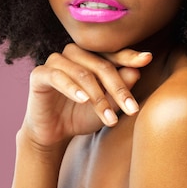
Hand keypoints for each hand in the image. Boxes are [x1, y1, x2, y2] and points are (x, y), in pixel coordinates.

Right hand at [21, 44, 152, 147]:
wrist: (53, 134)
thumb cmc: (82, 115)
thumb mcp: (107, 106)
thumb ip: (120, 89)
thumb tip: (136, 70)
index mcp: (92, 56)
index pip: (113, 53)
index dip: (130, 56)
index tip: (147, 59)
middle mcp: (74, 53)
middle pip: (102, 65)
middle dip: (119, 89)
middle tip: (132, 109)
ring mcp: (56, 61)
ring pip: (83, 73)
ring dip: (98, 96)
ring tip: (110, 118)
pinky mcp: (40, 74)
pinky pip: (58, 77)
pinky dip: (72, 88)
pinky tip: (83, 100)